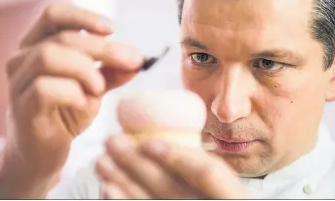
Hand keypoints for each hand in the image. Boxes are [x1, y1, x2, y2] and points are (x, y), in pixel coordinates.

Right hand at [3, 3, 143, 181]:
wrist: (44, 153)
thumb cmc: (66, 113)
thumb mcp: (94, 87)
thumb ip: (112, 71)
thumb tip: (137, 59)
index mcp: (37, 45)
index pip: (54, 14)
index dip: (84, 16)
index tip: (113, 29)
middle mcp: (22, 59)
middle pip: (62, 37)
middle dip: (103, 48)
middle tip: (130, 61)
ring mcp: (18, 83)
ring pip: (48, 56)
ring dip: (84, 69)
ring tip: (100, 88)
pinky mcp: (21, 107)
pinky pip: (43, 88)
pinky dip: (72, 92)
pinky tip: (84, 103)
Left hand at [96, 134, 248, 198]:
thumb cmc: (219, 196)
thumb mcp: (227, 185)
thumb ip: (209, 171)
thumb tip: (164, 139)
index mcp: (232, 195)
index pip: (209, 173)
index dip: (178, 156)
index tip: (149, 142)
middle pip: (170, 187)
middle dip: (137, 163)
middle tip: (113, 142)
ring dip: (123, 181)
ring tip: (102, 161)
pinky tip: (107, 190)